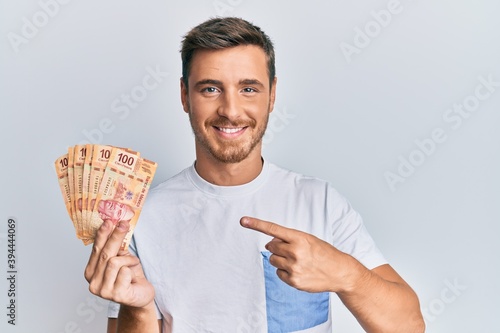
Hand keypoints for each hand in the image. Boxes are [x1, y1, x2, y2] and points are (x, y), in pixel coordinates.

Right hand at [84, 220, 154, 307]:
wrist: (141, 295)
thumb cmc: (130, 277)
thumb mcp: (122, 258)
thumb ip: (115, 247)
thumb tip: (115, 225)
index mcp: (91, 271)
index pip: (96, 249)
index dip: (102, 235)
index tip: (108, 221)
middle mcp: (93, 282)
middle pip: (105, 254)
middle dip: (115, 236)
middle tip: (124, 223)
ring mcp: (103, 290)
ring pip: (115, 262)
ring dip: (129, 260)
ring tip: (133, 264)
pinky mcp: (116, 295)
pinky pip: (125, 272)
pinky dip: (132, 270)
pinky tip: (133, 278)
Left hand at [240, 216, 357, 292]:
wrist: (340, 272)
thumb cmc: (323, 253)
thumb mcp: (309, 240)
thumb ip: (289, 239)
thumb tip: (269, 243)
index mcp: (299, 238)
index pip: (273, 229)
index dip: (256, 224)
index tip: (243, 220)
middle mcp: (295, 252)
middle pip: (271, 246)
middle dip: (277, 247)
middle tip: (291, 250)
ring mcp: (294, 267)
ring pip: (273, 260)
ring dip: (280, 259)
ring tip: (297, 261)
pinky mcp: (293, 281)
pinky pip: (278, 273)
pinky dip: (285, 271)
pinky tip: (299, 271)